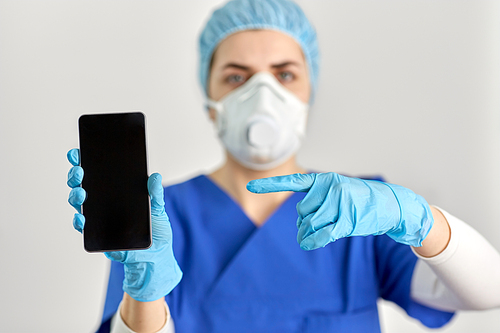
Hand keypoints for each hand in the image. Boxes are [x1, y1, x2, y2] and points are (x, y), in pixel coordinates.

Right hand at [67, 148, 181, 300]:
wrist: (155, 257)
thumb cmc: (157, 230)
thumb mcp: (158, 209)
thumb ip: (155, 194)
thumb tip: (154, 177)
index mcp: (116, 191)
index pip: (97, 173)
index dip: (84, 162)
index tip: (77, 152)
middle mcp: (104, 202)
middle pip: (82, 184)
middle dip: (76, 176)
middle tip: (79, 171)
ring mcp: (98, 218)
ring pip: (78, 203)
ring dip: (75, 196)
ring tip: (81, 192)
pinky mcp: (98, 235)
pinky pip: (83, 227)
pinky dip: (79, 221)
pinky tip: (81, 217)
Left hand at [247, 172, 433, 249]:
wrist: (393, 205)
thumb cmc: (363, 201)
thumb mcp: (339, 193)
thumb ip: (318, 203)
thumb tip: (302, 226)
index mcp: (324, 179)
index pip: (293, 182)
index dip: (270, 186)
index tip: (250, 187)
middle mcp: (329, 188)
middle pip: (302, 212)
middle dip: (307, 221)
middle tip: (322, 223)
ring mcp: (338, 203)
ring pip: (310, 224)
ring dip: (310, 233)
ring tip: (323, 231)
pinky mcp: (346, 219)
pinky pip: (321, 234)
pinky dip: (314, 241)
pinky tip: (310, 243)